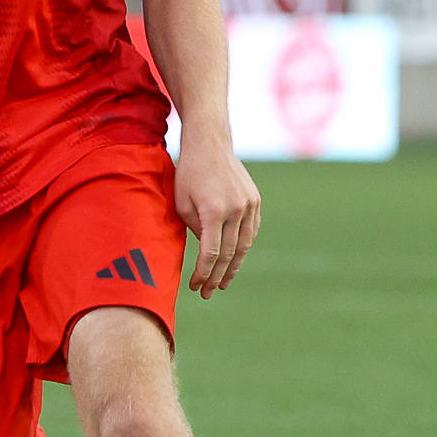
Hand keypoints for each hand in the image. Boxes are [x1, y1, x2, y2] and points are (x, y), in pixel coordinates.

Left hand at [172, 137, 260, 297]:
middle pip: (229, 254)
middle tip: (208, 293)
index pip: (211, 253)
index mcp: (214, 210)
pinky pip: (251, 232)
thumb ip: (195, 230)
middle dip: (217, 277)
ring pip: (244, 246)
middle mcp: (235, 209)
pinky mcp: (255, 201)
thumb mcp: (181, 203)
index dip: (203, 273)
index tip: (195, 287)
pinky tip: (234, 261)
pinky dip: (243, 248)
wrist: (210, 143)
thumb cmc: (189, 173)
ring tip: (223, 283)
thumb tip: (207, 253)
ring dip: (233, 267)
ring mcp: (249, 205)